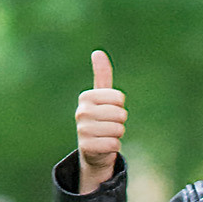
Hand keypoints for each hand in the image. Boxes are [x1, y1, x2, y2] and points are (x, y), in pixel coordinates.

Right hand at [75, 49, 125, 190]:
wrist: (92, 149)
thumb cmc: (100, 118)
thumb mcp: (101, 97)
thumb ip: (102, 75)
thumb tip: (98, 52)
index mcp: (86, 97)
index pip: (119, 98)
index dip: (120, 106)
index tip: (109, 110)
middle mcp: (81, 112)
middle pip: (120, 114)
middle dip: (120, 121)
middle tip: (108, 125)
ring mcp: (82, 130)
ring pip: (118, 130)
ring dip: (117, 134)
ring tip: (106, 135)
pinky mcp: (87, 147)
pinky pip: (114, 144)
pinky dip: (114, 146)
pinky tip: (104, 146)